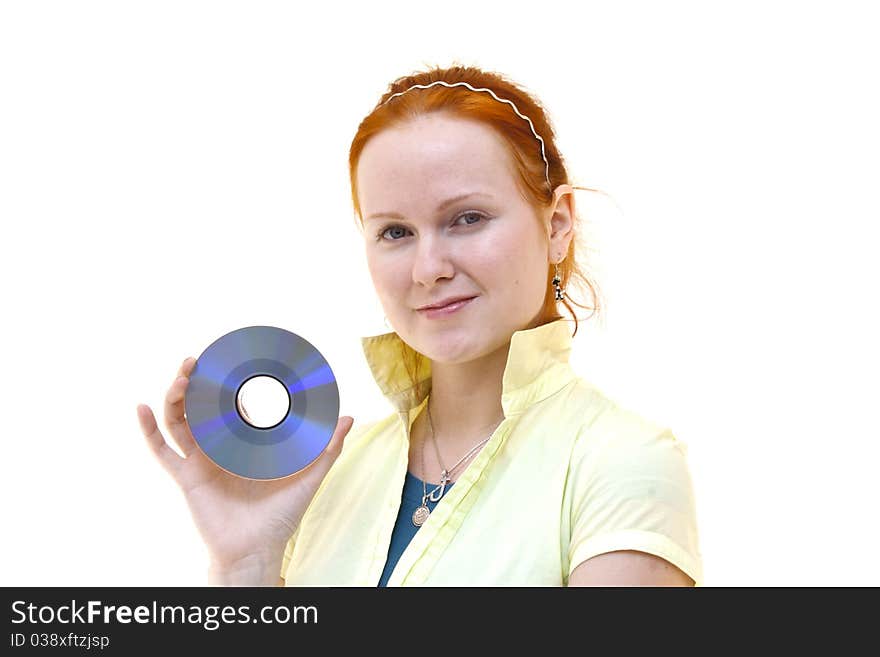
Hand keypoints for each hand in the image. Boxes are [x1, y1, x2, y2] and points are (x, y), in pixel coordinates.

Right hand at [136, 356, 353, 572]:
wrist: (257, 551)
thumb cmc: (280, 518)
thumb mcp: (309, 477)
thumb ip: (328, 449)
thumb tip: (348, 418)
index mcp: (244, 444)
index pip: (232, 404)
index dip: (226, 381)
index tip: (226, 357)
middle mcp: (218, 448)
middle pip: (199, 407)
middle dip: (195, 381)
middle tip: (196, 360)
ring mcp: (199, 461)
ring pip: (178, 421)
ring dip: (175, 397)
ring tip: (180, 376)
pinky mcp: (186, 477)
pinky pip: (161, 452)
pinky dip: (147, 430)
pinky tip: (141, 407)